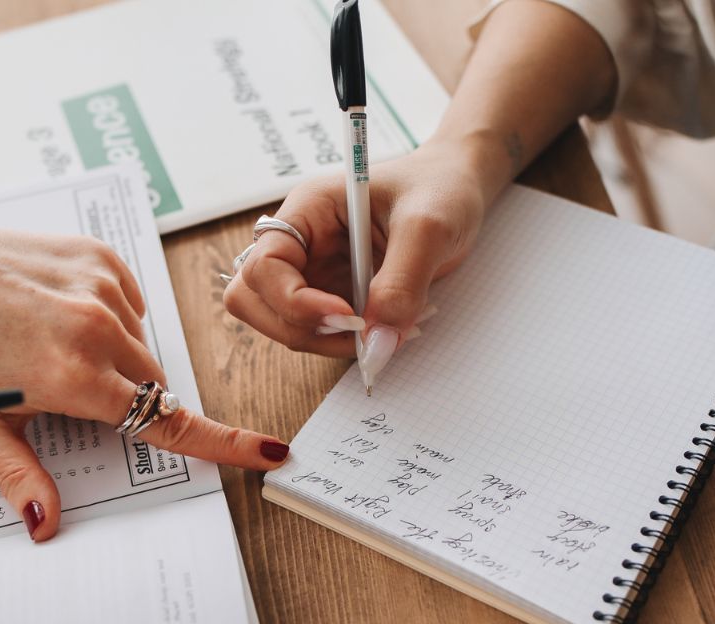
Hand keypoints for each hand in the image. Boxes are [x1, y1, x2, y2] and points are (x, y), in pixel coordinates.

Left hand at [0, 151, 289, 542]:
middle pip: (154, 385)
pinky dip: (111, 318)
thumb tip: (45, 525)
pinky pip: (131, 305)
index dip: (225, 443)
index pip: (167, 423)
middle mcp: (96, 331)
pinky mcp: (103, 258)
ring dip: (117, 357)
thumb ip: (20, 477)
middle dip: (130, 398)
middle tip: (73, 391)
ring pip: (142, 346)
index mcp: (73, 378)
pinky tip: (63, 312)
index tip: (270, 451)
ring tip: (56, 343)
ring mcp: (102, 289)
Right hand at [223, 139, 489, 378]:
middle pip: (254, 299)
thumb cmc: (440, 188)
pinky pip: (319, 332)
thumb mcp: (429, 226)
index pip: (265, 265)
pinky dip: (346, 343)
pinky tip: (389, 329)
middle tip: (357, 333)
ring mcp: (313, 271)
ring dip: (324, 341)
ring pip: (281, 323)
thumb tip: (376, 339)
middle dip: (299, 327)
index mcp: (308, 209)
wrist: (459, 188)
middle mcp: (300, 242)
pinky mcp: (334, 295)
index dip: (295, 300)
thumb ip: (402, 281)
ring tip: (382, 333)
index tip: (349, 316)